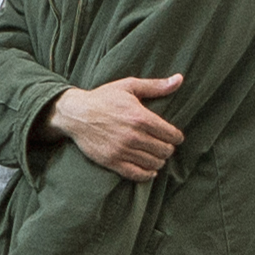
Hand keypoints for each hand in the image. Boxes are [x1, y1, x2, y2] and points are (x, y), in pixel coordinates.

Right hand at [47, 73, 187, 180]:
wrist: (74, 113)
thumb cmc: (103, 98)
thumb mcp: (128, 86)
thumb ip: (156, 86)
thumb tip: (179, 79)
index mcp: (141, 118)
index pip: (172, 135)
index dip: (176, 137)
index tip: (172, 136)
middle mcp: (133, 136)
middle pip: (165, 151)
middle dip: (167, 148)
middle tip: (162, 145)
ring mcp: (122, 150)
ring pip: (154, 163)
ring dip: (158, 161)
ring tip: (154, 155)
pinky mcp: (112, 161)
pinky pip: (138, 174)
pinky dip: (147, 174)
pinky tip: (148, 169)